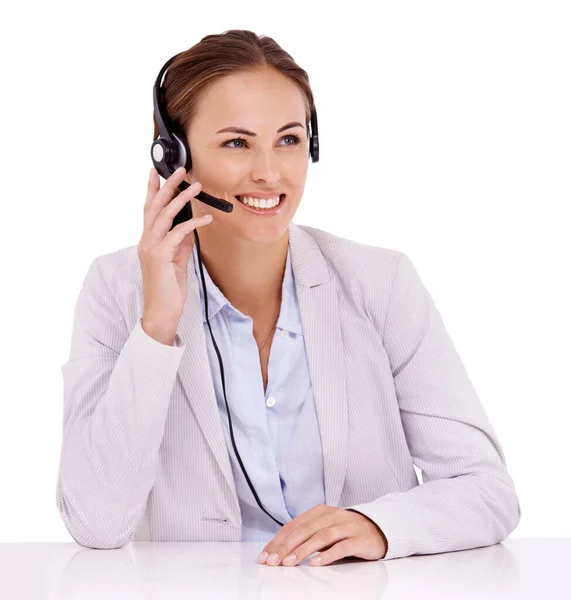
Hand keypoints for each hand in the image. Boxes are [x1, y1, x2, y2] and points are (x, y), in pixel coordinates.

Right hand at [138, 166, 212, 326]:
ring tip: (196, 187)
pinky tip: (206, 218)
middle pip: (155, 206)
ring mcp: (152, 247)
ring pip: (165, 215)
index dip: (152, 190)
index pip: (149, 209)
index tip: (155, 172)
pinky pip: (178, 233)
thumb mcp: (177, 260)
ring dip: (182, 198)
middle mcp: (147, 241)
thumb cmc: (169, 288)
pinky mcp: (161, 256)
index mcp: (149, 240)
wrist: (162, 311)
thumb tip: (190, 226)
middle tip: (180, 170)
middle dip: (167, 186)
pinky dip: (193, 223)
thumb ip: (181, 243)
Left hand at [258, 503, 387, 566]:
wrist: (378, 528)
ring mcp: (346, 526)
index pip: (294, 525)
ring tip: (290, 562)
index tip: (266, 555)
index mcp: (319, 511)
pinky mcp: (358, 538)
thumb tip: (280, 550)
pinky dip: (327, 554)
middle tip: (273, 560)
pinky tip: (316, 563)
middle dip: (286, 546)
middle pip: (304, 530)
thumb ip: (306, 535)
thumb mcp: (323, 529)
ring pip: (321, 536)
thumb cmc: (345, 531)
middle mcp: (331, 515)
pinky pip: (341, 546)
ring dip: (303, 550)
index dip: (278, 540)